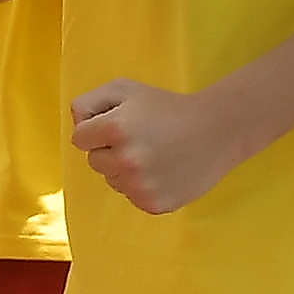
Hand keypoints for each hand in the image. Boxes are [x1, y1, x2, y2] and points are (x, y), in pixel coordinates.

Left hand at [68, 75, 255, 216]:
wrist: (217, 131)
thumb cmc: (167, 107)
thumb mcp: (126, 89)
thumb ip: (90, 102)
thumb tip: (76, 126)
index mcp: (115, 128)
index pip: (79, 138)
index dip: (96, 130)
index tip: (116, 126)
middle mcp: (125, 160)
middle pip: (94, 161)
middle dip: (109, 150)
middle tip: (140, 139)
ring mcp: (139, 186)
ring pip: (112, 181)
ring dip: (124, 170)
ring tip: (153, 154)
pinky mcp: (153, 204)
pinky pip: (131, 196)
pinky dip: (142, 186)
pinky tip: (163, 170)